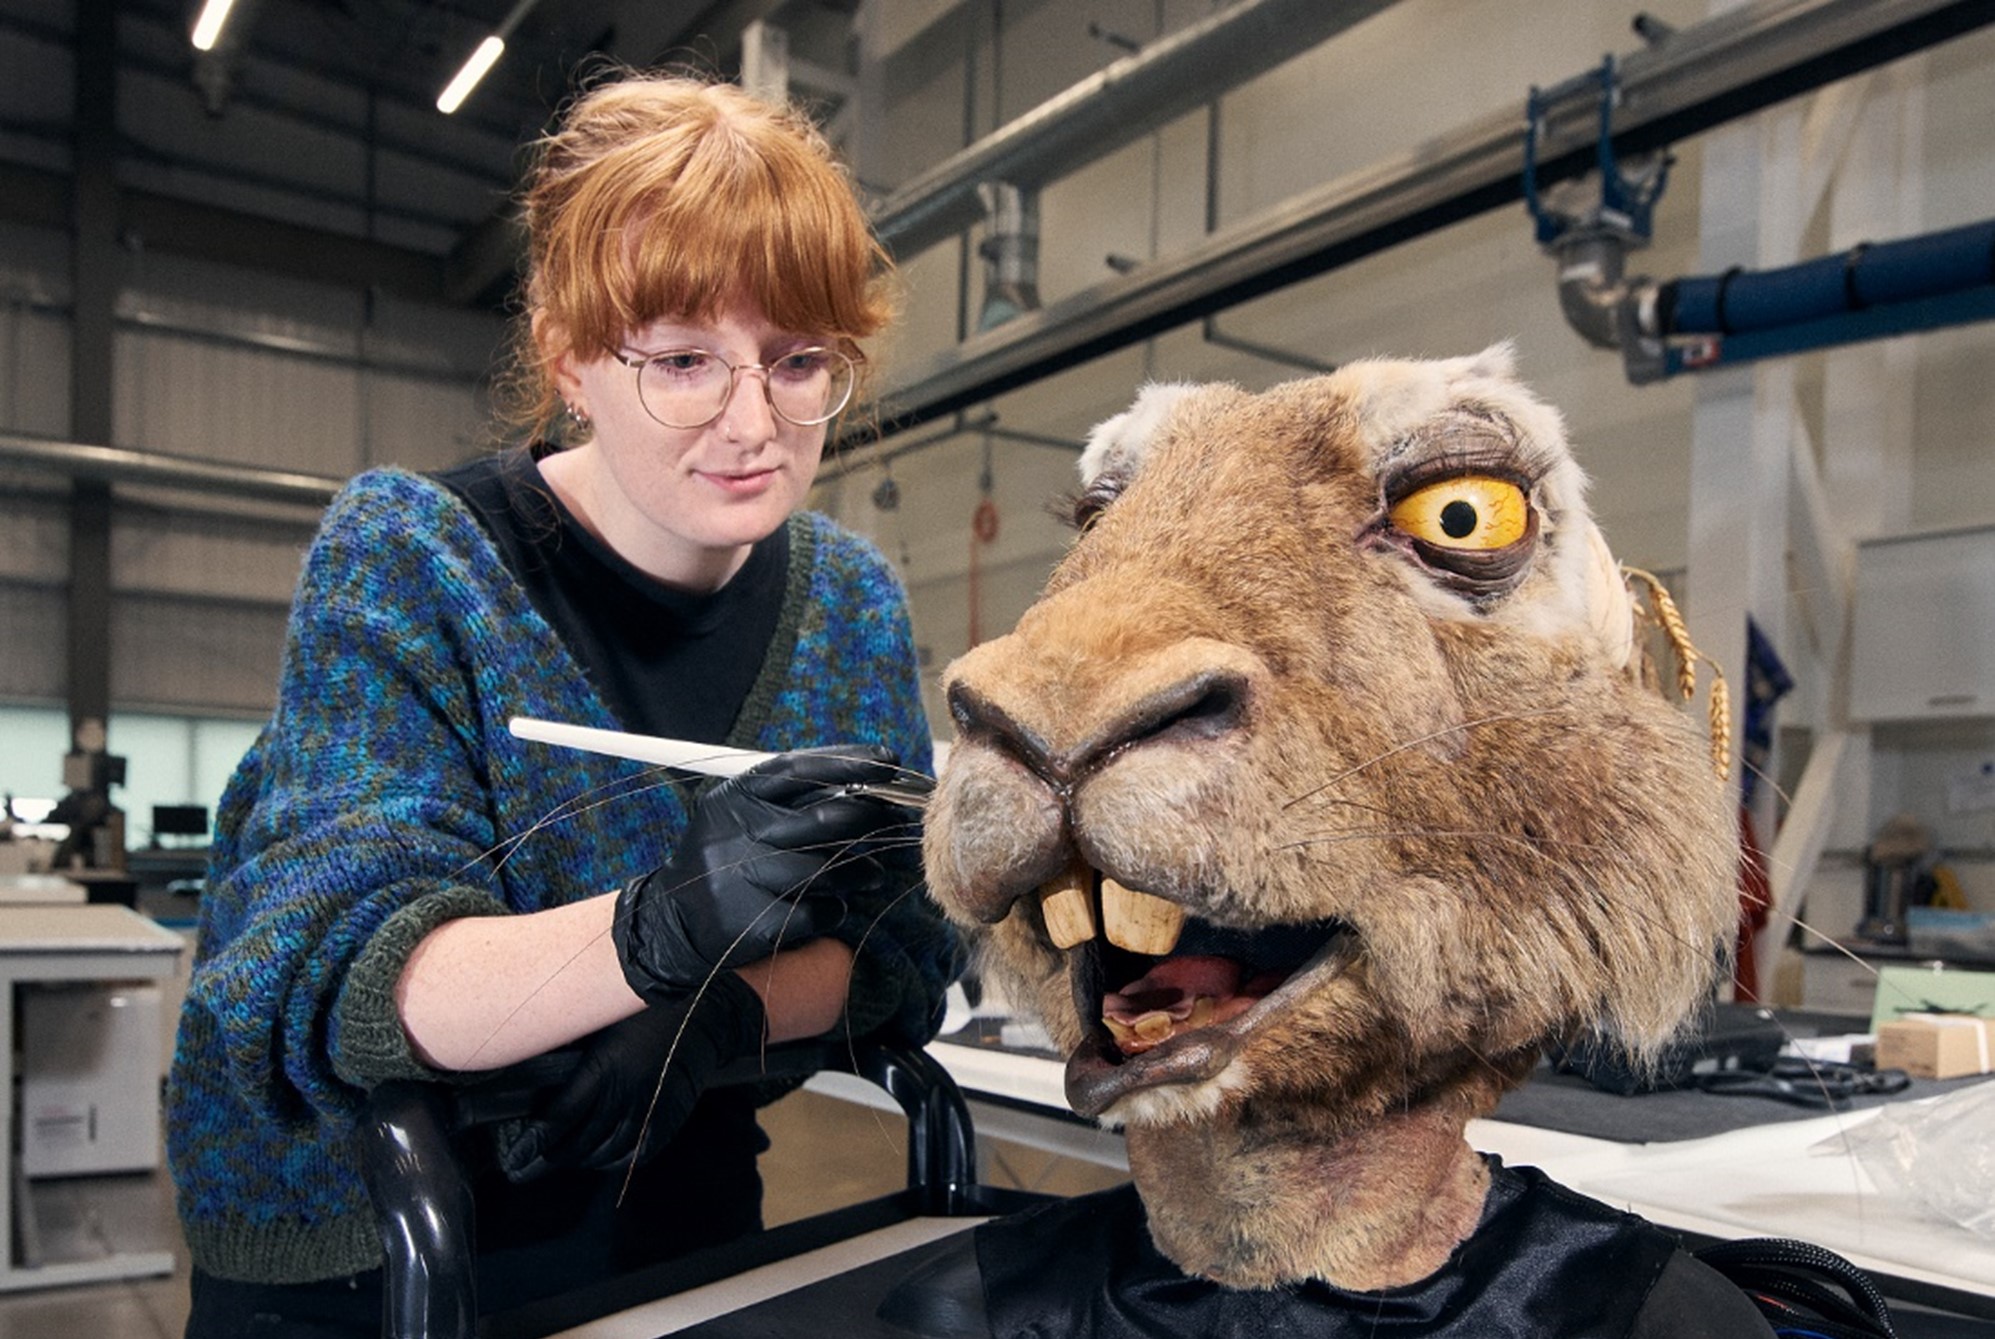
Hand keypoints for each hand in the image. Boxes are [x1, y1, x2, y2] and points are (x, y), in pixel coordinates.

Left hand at [496, 971, 764, 1181]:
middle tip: (524, 1168)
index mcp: (605, 1067)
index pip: (559, 1118)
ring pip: (605, 1153)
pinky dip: (613, 1162)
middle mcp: (627, 1093)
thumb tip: (536, 1079)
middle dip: (547, 1160)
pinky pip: (636, 1153)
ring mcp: (651, 1109)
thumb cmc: (643, 1008)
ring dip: (578, 1161)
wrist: (702, 1011)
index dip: (533, 1143)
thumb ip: (572, 1052)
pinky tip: (598, 1159)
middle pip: (579, 1142)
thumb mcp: (599, 1023)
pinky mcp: (670, 1117)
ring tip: (558, 1160)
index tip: (513, 1159)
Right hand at [613, 746, 911, 1002]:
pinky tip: (834, 906)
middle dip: (869, 815)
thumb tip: (867, 779)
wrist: (673, 924)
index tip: (889, 761)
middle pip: (824, 819)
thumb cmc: (726, 859)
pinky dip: (835, 909)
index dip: (849, 762)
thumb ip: (790, 797)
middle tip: (895, 818)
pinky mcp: (756, 923)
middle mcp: (738, 834)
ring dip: (862, 870)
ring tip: (873, 872)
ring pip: (828, 869)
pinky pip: (819, 911)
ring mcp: (745, 879)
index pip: (799, 769)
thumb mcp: (739, 814)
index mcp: (734, 798)